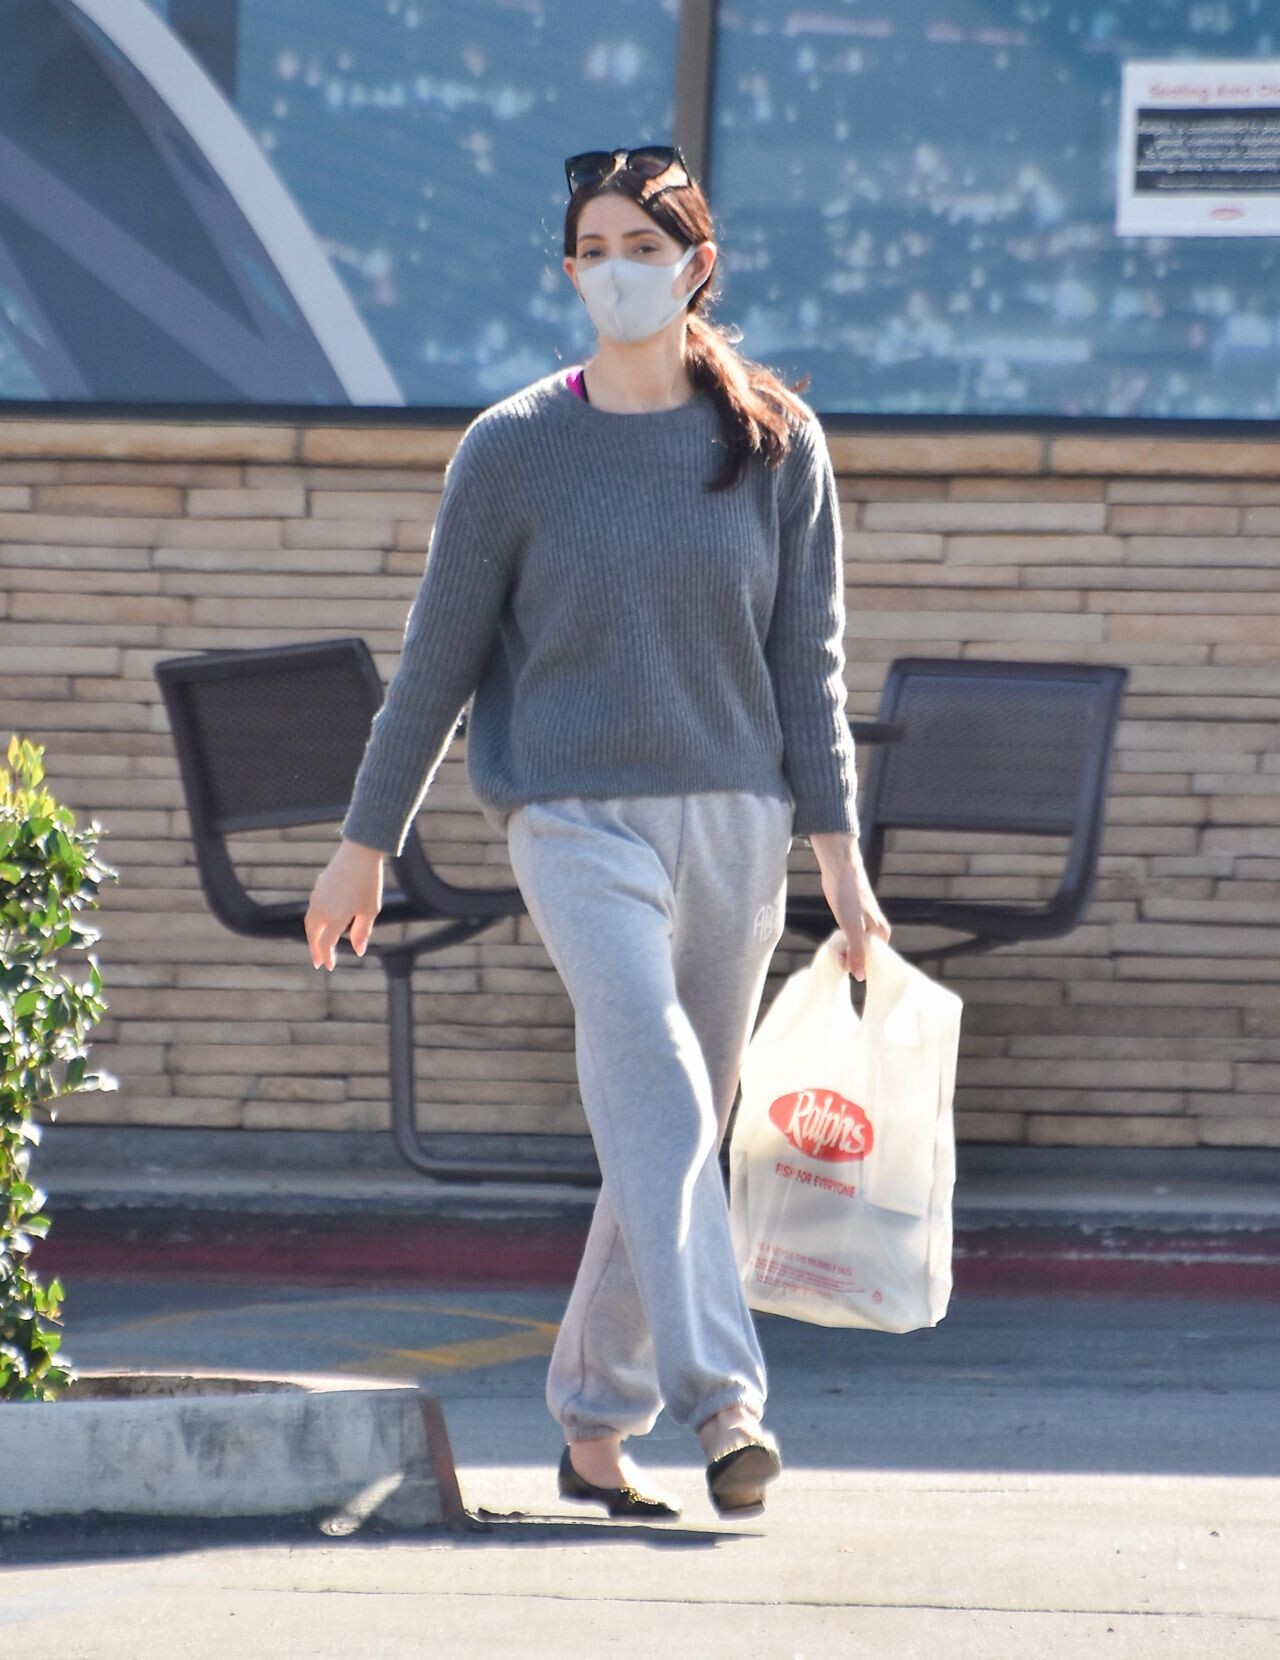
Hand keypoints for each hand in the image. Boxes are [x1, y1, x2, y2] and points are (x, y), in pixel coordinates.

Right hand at [304, 839, 384, 971]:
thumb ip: (362, 932)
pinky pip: (312, 910)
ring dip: (313, 936)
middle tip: (318, 962)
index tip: (330, 966)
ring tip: (318, 945)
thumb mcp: (370, 910)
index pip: (325, 944)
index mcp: (335, 918)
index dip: (327, 957)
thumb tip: (358, 951)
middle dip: (315, 950)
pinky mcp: (318, 888)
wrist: (359, 853)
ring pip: (310, 923)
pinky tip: (322, 923)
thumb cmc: (369, 882)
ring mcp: (317, 898)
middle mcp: (322, 910)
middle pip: (313, 935)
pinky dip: (314, 922)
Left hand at [815, 852, 891, 980]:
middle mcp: (875, 931)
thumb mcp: (852, 929)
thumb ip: (856, 953)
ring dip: (845, 953)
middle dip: (851, 960)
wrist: (840, 870)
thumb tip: (860, 977)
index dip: (858, 966)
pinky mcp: (852, 920)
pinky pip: (849, 939)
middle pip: (864, 956)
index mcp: (881, 934)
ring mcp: (863, 925)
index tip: (844, 965)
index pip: (873, 961)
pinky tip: (835, 945)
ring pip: (855, 948)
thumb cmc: (849, 898)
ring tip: (834, 952)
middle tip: (836, 956)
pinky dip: (842, 944)